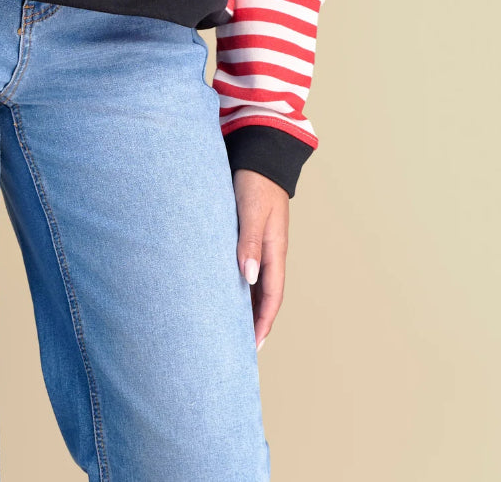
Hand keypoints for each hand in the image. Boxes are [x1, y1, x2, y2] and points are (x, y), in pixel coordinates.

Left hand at [232, 168, 289, 350]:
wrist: (260, 154)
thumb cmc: (255, 181)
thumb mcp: (251, 210)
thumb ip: (249, 241)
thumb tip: (249, 277)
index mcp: (275, 250)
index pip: (272, 297)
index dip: (263, 323)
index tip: (252, 347)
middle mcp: (271, 252)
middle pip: (266, 296)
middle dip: (255, 322)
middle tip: (238, 346)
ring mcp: (262, 244)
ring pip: (256, 284)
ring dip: (246, 305)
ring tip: (229, 326)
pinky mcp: (250, 234)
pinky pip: (247, 268)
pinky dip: (239, 285)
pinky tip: (225, 290)